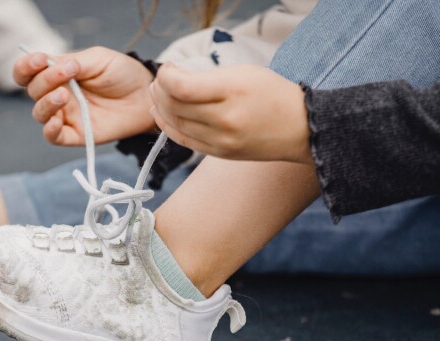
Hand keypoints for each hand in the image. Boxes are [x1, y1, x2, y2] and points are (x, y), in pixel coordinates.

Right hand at [14, 47, 154, 145]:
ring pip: (40, 114)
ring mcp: (66, 115)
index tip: (39, 60)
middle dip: (45, 80)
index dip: (26, 66)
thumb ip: (72, 62)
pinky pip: (53, 137)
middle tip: (69, 73)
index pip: (28, 71)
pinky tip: (56, 122)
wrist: (146, 95)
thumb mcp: (97, 59)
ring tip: (64, 95)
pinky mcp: (77, 134)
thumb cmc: (122, 74)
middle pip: (33, 91)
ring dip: (46, 103)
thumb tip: (50, 64)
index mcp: (57, 73)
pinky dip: (50, 130)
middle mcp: (57, 94)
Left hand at [150, 63, 312, 164]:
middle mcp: (225, 120)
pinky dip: (168, 127)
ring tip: (157, 95)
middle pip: (175, 107)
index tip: (167, 68)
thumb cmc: (271, 94)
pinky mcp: (219, 154)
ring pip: (176, 125)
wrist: (300, 128)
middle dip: (160, 91)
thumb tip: (173, 77)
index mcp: (232, 92)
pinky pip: (184, 141)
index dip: (166, 77)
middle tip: (159, 80)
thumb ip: (207, 77)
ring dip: (160, 108)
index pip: (182, 88)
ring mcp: (221, 141)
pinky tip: (161, 115)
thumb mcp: (243, 73)